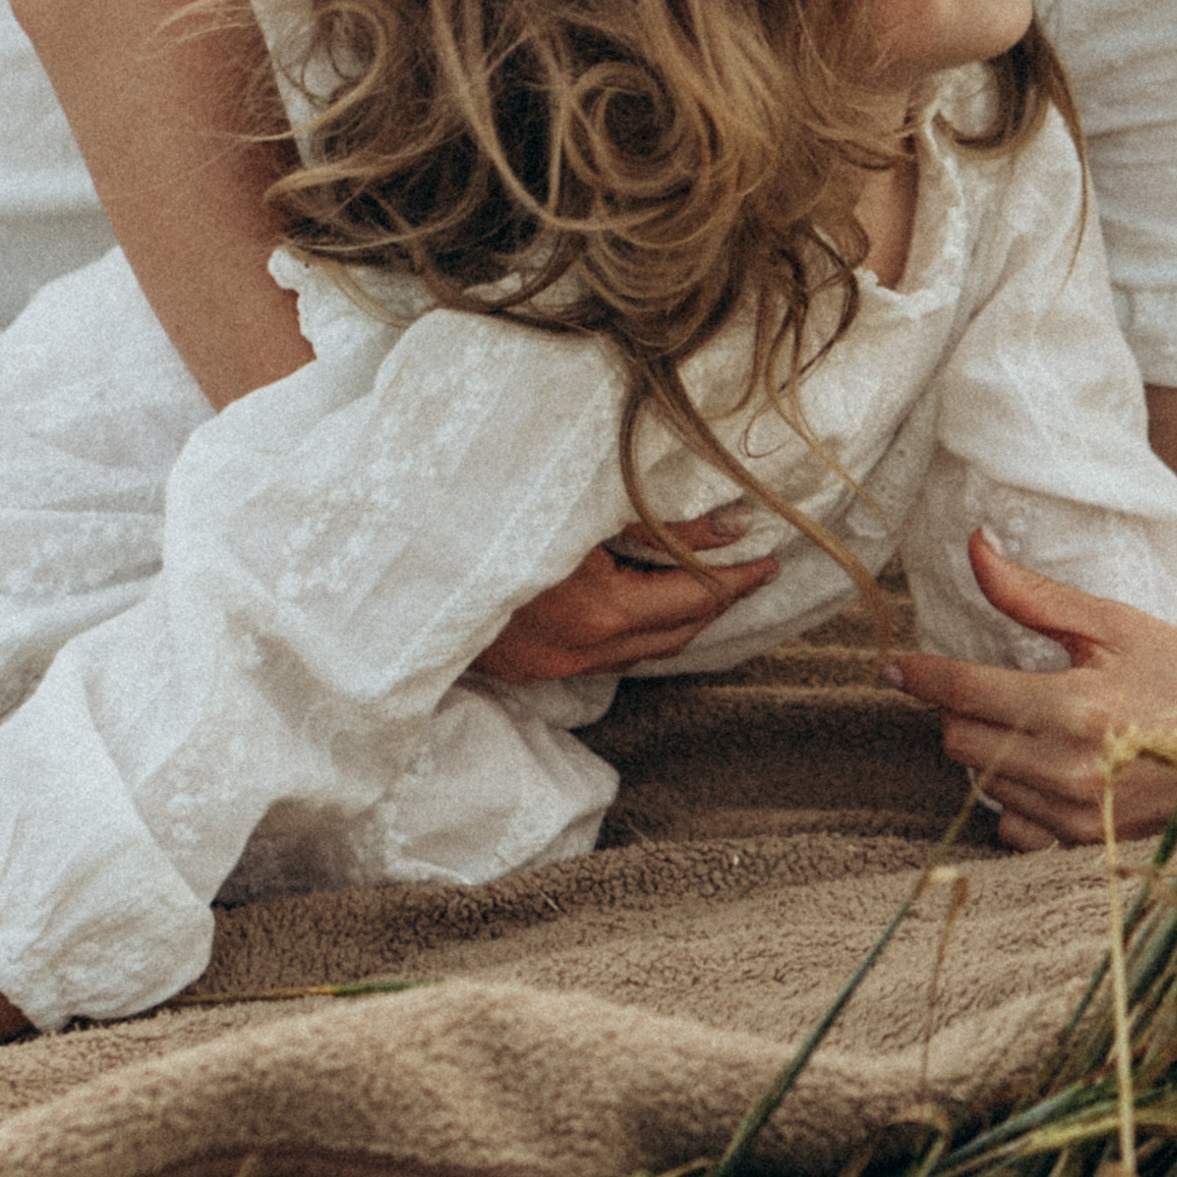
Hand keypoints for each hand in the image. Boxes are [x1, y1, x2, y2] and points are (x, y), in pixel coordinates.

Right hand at [467, 508, 780, 684]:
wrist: (405, 563)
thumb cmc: (493, 512)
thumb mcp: (585, 506)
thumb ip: (662, 523)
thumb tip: (733, 526)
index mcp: (596, 611)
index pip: (693, 600)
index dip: (737, 578)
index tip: (770, 558)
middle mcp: (577, 651)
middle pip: (674, 635)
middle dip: (718, 603)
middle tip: (753, 571)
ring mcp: (549, 667)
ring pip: (639, 653)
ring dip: (677, 620)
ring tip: (708, 584)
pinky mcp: (526, 669)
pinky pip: (602, 657)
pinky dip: (635, 631)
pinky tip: (643, 604)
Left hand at [887, 533, 1176, 850]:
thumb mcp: (1113, 623)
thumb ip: (1033, 596)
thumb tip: (974, 549)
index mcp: (1071, 707)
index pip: (963, 691)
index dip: (920, 675)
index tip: (895, 666)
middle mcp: (1066, 770)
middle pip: (961, 742)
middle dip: (964, 710)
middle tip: (994, 686)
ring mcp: (1075, 816)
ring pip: (984, 785)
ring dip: (991, 752)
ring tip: (1034, 725)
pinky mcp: (1087, 848)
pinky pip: (1016, 830)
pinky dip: (1016, 799)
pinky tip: (1045, 770)